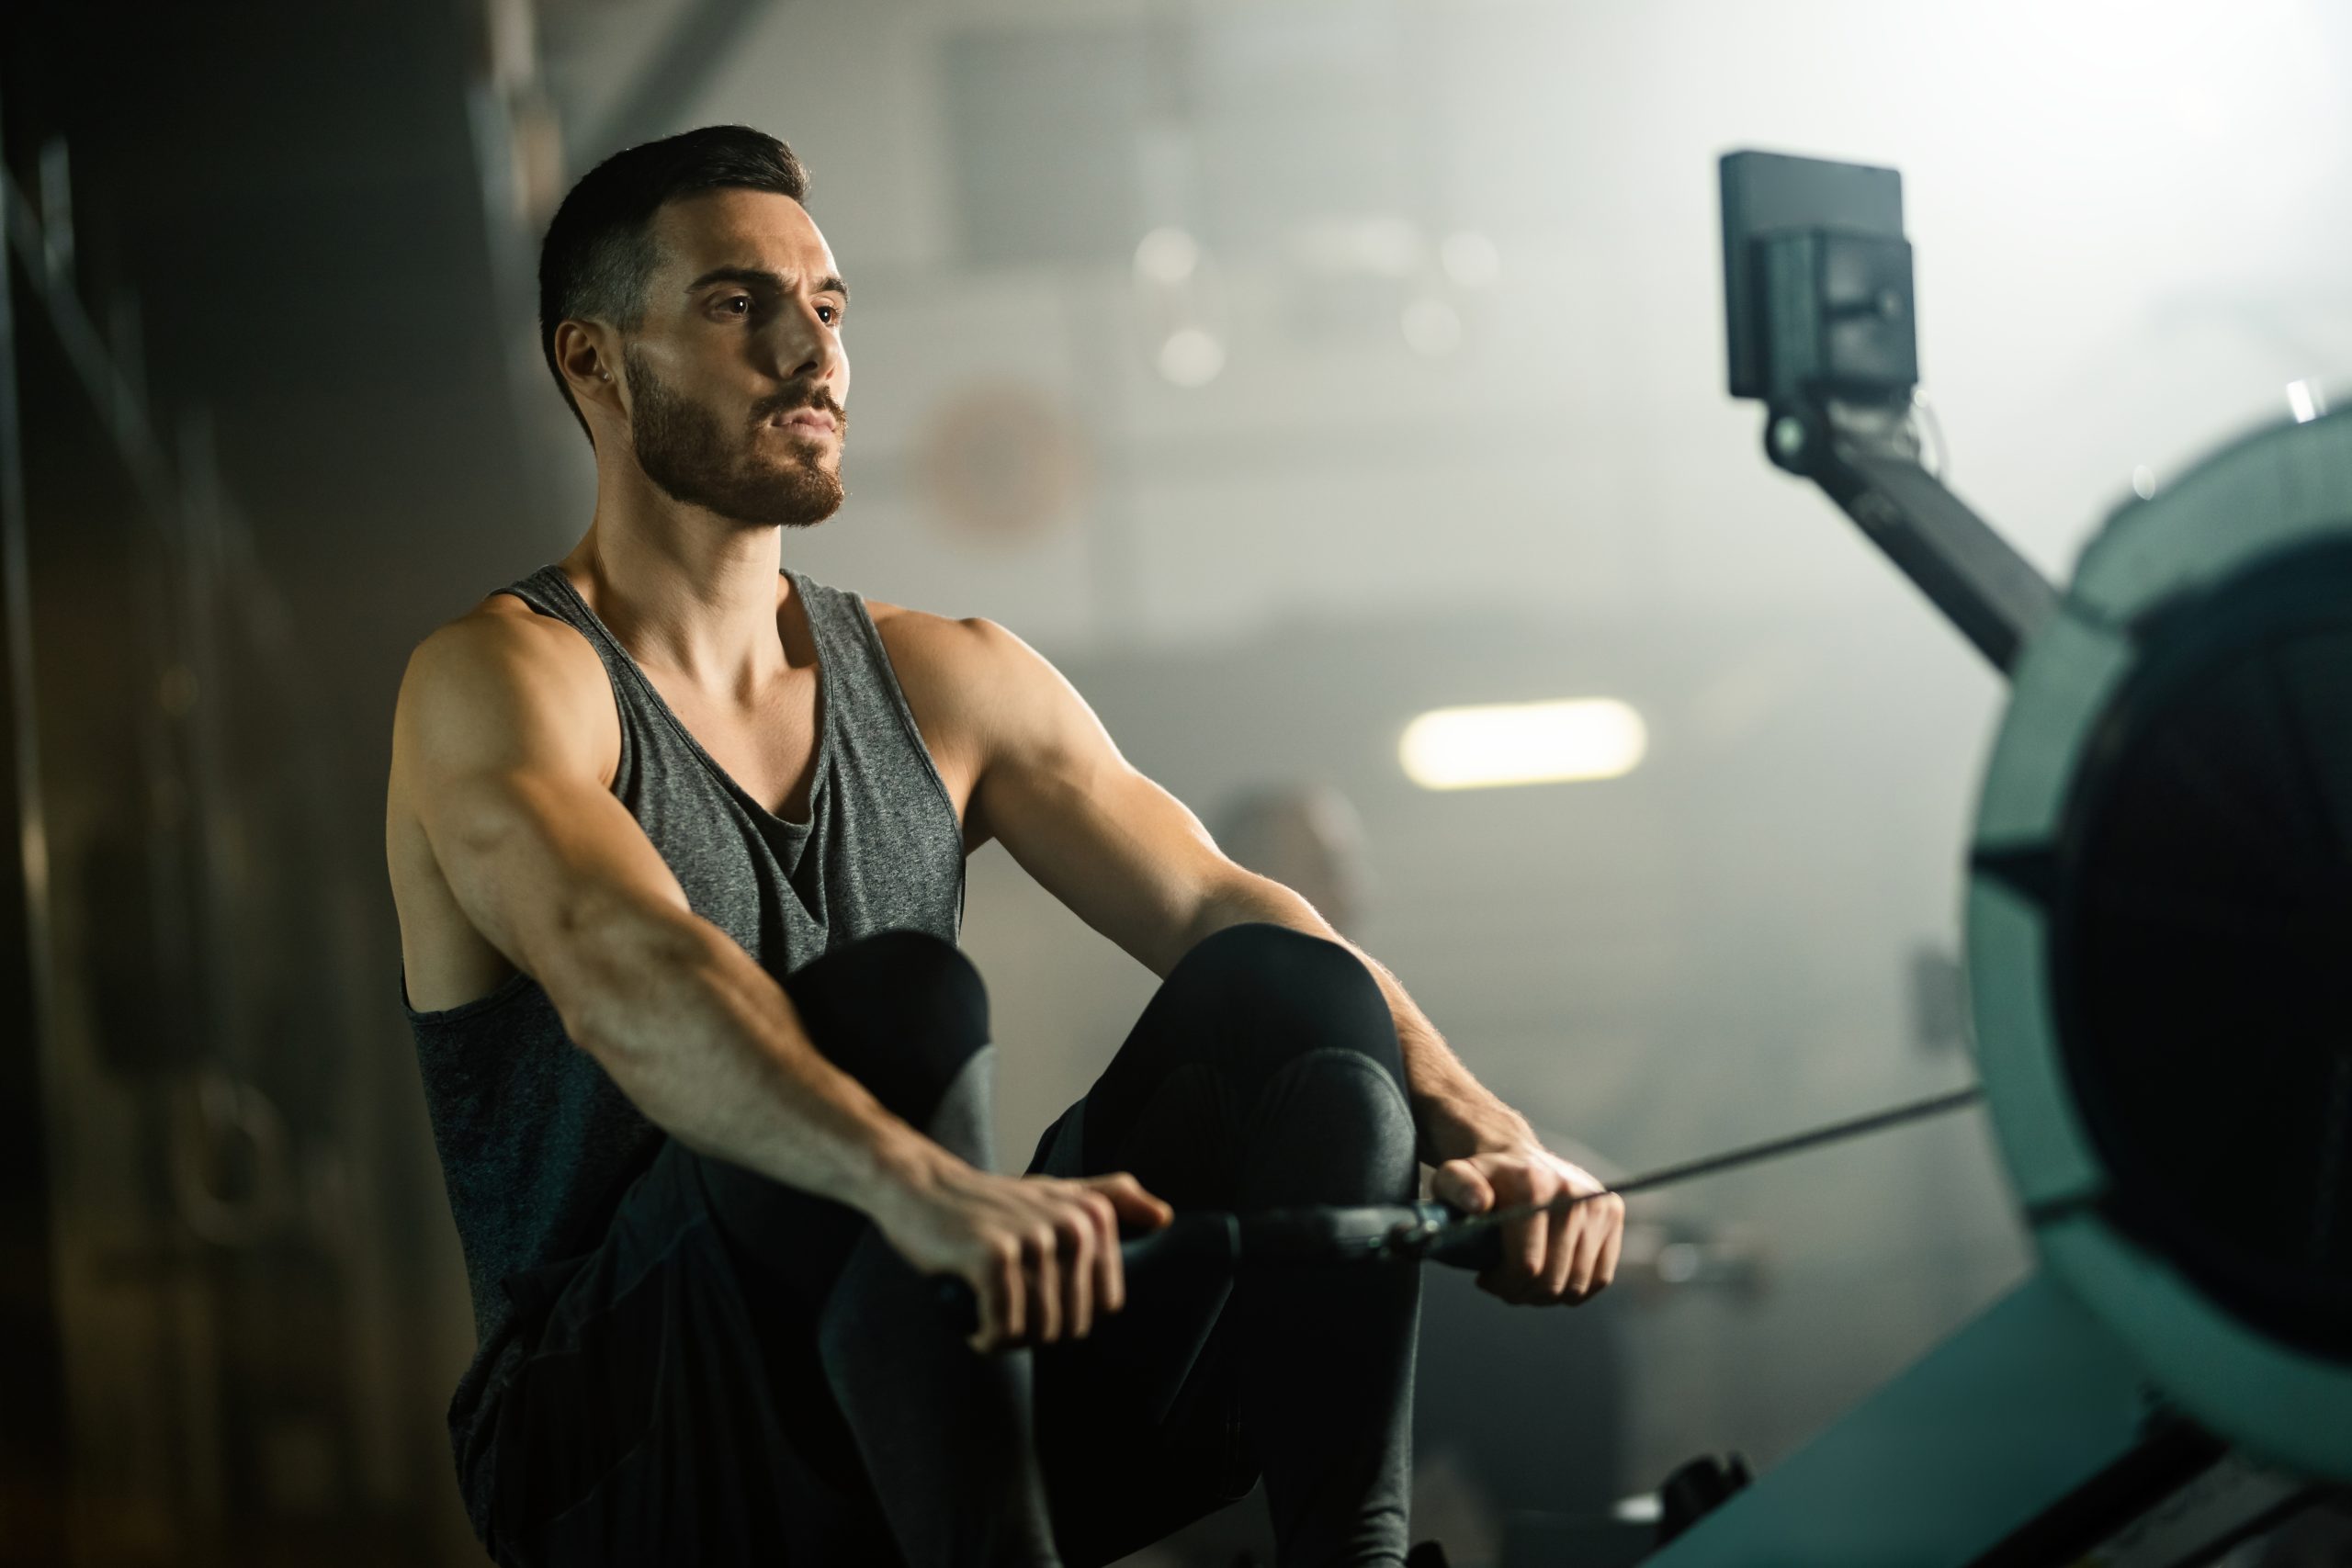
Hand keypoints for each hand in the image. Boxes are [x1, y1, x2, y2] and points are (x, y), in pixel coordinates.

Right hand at [874, 1163, 1173, 1352]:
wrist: (922, 1189)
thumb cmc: (991, 1202)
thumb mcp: (1057, 1193)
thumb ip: (1112, 1198)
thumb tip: (1164, 1217)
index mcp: (1094, 1215)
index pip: (1104, 1305)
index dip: (1068, 1312)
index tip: (1036, 1292)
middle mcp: (1072, 1224)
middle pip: (1072, 1324)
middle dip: (1036, 1329)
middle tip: (1005, 1303)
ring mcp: (1034, 1239)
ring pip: (1038, 1331)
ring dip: (1008, 1336)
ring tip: (988, 1309)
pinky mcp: (994, 1257)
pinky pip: (1003, 1330)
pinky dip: (985, 1338)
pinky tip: (973, 1323)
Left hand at [1430, 1145, 1623, 1305]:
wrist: (1517, 1156)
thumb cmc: (1481, 1178)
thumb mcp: (1452, 1177)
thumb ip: (1456, 1187)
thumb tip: (1479, 1204)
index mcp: (1533, 1186)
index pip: (1527, 1265)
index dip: (1503, 1285)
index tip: (1486, 1280)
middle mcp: (1571, 1193)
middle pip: (1553, 1280)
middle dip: (1523, 1293)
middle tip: (1504, 1286)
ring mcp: (1597, 1203)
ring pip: (1577, 1284)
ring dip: (1547, 1296)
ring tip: (1524, 1282)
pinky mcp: (1612, 1211)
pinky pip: (1600, 1277)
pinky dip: (1574, 1289)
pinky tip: (1550, 1280)